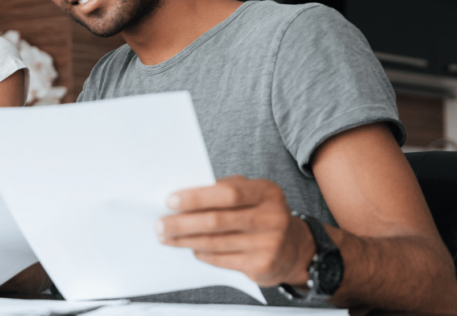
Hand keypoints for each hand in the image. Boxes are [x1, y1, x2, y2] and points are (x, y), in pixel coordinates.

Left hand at [156, 175, 314, 286]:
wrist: (295, 248)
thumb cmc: (262, 214)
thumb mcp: (252, 194)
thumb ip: (223, 190)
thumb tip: (182, 197)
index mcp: (267, 192)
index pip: (228, 193)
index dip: (196, 197)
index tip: (170, 200)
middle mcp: (272, 217)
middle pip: (217, 220)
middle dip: (182, 223)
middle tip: (160, 224)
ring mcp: (268, 243)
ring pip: (214, 242)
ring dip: (185, 240)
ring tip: (166, 237)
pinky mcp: (261, 265)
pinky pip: (221, 259)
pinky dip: (201, 253)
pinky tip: (190, 248)